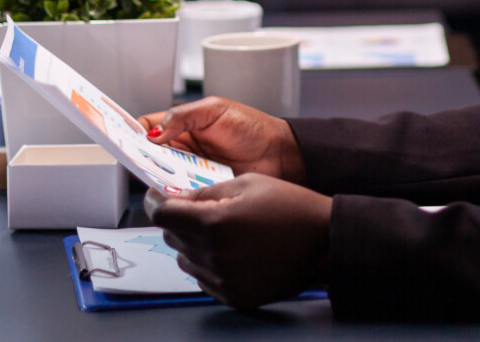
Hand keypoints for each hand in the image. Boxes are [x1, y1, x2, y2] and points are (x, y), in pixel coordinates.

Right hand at [140, 97, 304, 181]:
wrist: (281, 155)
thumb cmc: (252, 128)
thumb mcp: (215, 110)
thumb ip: (183, 117)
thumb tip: (153, 131)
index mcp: (182, 126)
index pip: (146, 128)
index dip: (131, 133)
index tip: (120, 138)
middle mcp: (181, 151)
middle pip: (148, 156)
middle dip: (140, 158)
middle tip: (137, 159)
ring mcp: (190, 172)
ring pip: (161, 177)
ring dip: (157, 177)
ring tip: (158, 174)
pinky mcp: (200, 192)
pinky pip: (180, 195)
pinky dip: (176, 195)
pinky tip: (176, 192)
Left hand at [152, 174, 330, 310]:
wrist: (324, 242)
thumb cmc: (291, 207)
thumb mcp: (246, 183)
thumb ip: (205, 192)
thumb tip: (176, 198)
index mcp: (214, 223)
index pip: (162, 214)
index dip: (156, 202)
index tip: (157, 197)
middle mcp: (214, 256)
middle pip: (171, 237)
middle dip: (178, 220)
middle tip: (200, 209)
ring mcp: (223, 280)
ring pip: (185, 260)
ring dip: (193, 243)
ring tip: (223, 231)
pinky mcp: (233, 296)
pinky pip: (204, 280)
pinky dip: (209, 265)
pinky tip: (233, 251)